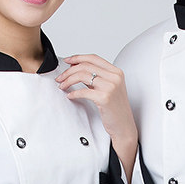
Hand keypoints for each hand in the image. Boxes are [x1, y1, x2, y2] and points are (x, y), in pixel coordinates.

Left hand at [56, 55, 137, 179]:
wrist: (124, 126)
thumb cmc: (116, 109)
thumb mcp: (110, 88)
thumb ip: (97, 78)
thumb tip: (78, 70)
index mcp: (116, 72)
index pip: (93, 58)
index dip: (78, 58)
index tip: (68, 61)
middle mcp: (114, 77)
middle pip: (85, 66)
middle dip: (69, 71)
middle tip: (60, 77)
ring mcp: (110, 87)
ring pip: (82, 76)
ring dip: (68, 80)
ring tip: (62, 86)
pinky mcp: (104, 98)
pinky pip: (83, 91)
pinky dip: (73, 93)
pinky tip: (70, 96)